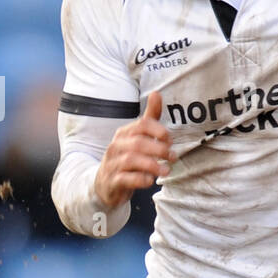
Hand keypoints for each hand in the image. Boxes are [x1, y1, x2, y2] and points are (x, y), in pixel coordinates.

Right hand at [94, 90, 176, 208]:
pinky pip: (126, 179)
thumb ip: (149, 118)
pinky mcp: (113, 181)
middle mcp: (116, 146)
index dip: (158, 131)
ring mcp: (112, 164)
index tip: (169, 140)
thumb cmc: (126, 158)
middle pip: (138, 142)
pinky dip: (140, 179)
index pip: (142, 125)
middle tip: (172, 157)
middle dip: (159, 149)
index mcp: (123, 133)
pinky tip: (150, 181)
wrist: (104, 184)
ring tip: (166, 171)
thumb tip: (156, 93)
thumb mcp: (136, 137)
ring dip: (152, 165)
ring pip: (131, 160)